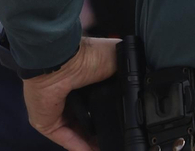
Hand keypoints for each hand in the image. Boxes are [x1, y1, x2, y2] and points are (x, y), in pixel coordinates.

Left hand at [22, 36, 119, 150]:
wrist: (63, 61)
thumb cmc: (87, 53)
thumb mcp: (117, 56)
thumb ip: (128, 69)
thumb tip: (146, 75)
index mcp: (85, 79)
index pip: (99, 100)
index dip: (112, 110)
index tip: (127, 121)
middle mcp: (71, 96)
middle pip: (89, 120)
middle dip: (103, 130)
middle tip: (120, 138)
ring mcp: (59, 110)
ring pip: (78, 133)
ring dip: (93, 142)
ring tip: (111, 148)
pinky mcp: (48, 123)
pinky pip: (67, 140)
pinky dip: (81, 147)